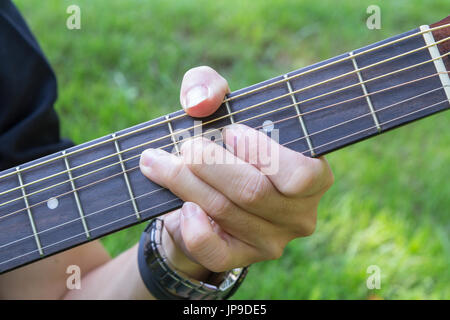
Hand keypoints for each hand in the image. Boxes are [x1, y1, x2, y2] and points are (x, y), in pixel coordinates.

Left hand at [139, 66, 333, 279]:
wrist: (213, 190)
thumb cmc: (226, 144)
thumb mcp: (220, 105)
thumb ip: (208, 86)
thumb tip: (199, 103)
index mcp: (313, 176)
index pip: (300, 175)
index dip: (261, 152)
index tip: (230, 132)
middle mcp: (299, 214)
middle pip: (253, 192)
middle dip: (209, 164)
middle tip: (184, 146)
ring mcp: (272, 241)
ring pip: (227, 213)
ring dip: (186, 184)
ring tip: (159, 163)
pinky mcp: (241, 258)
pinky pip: (216, 253)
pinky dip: (195, 229)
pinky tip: (183, 208)